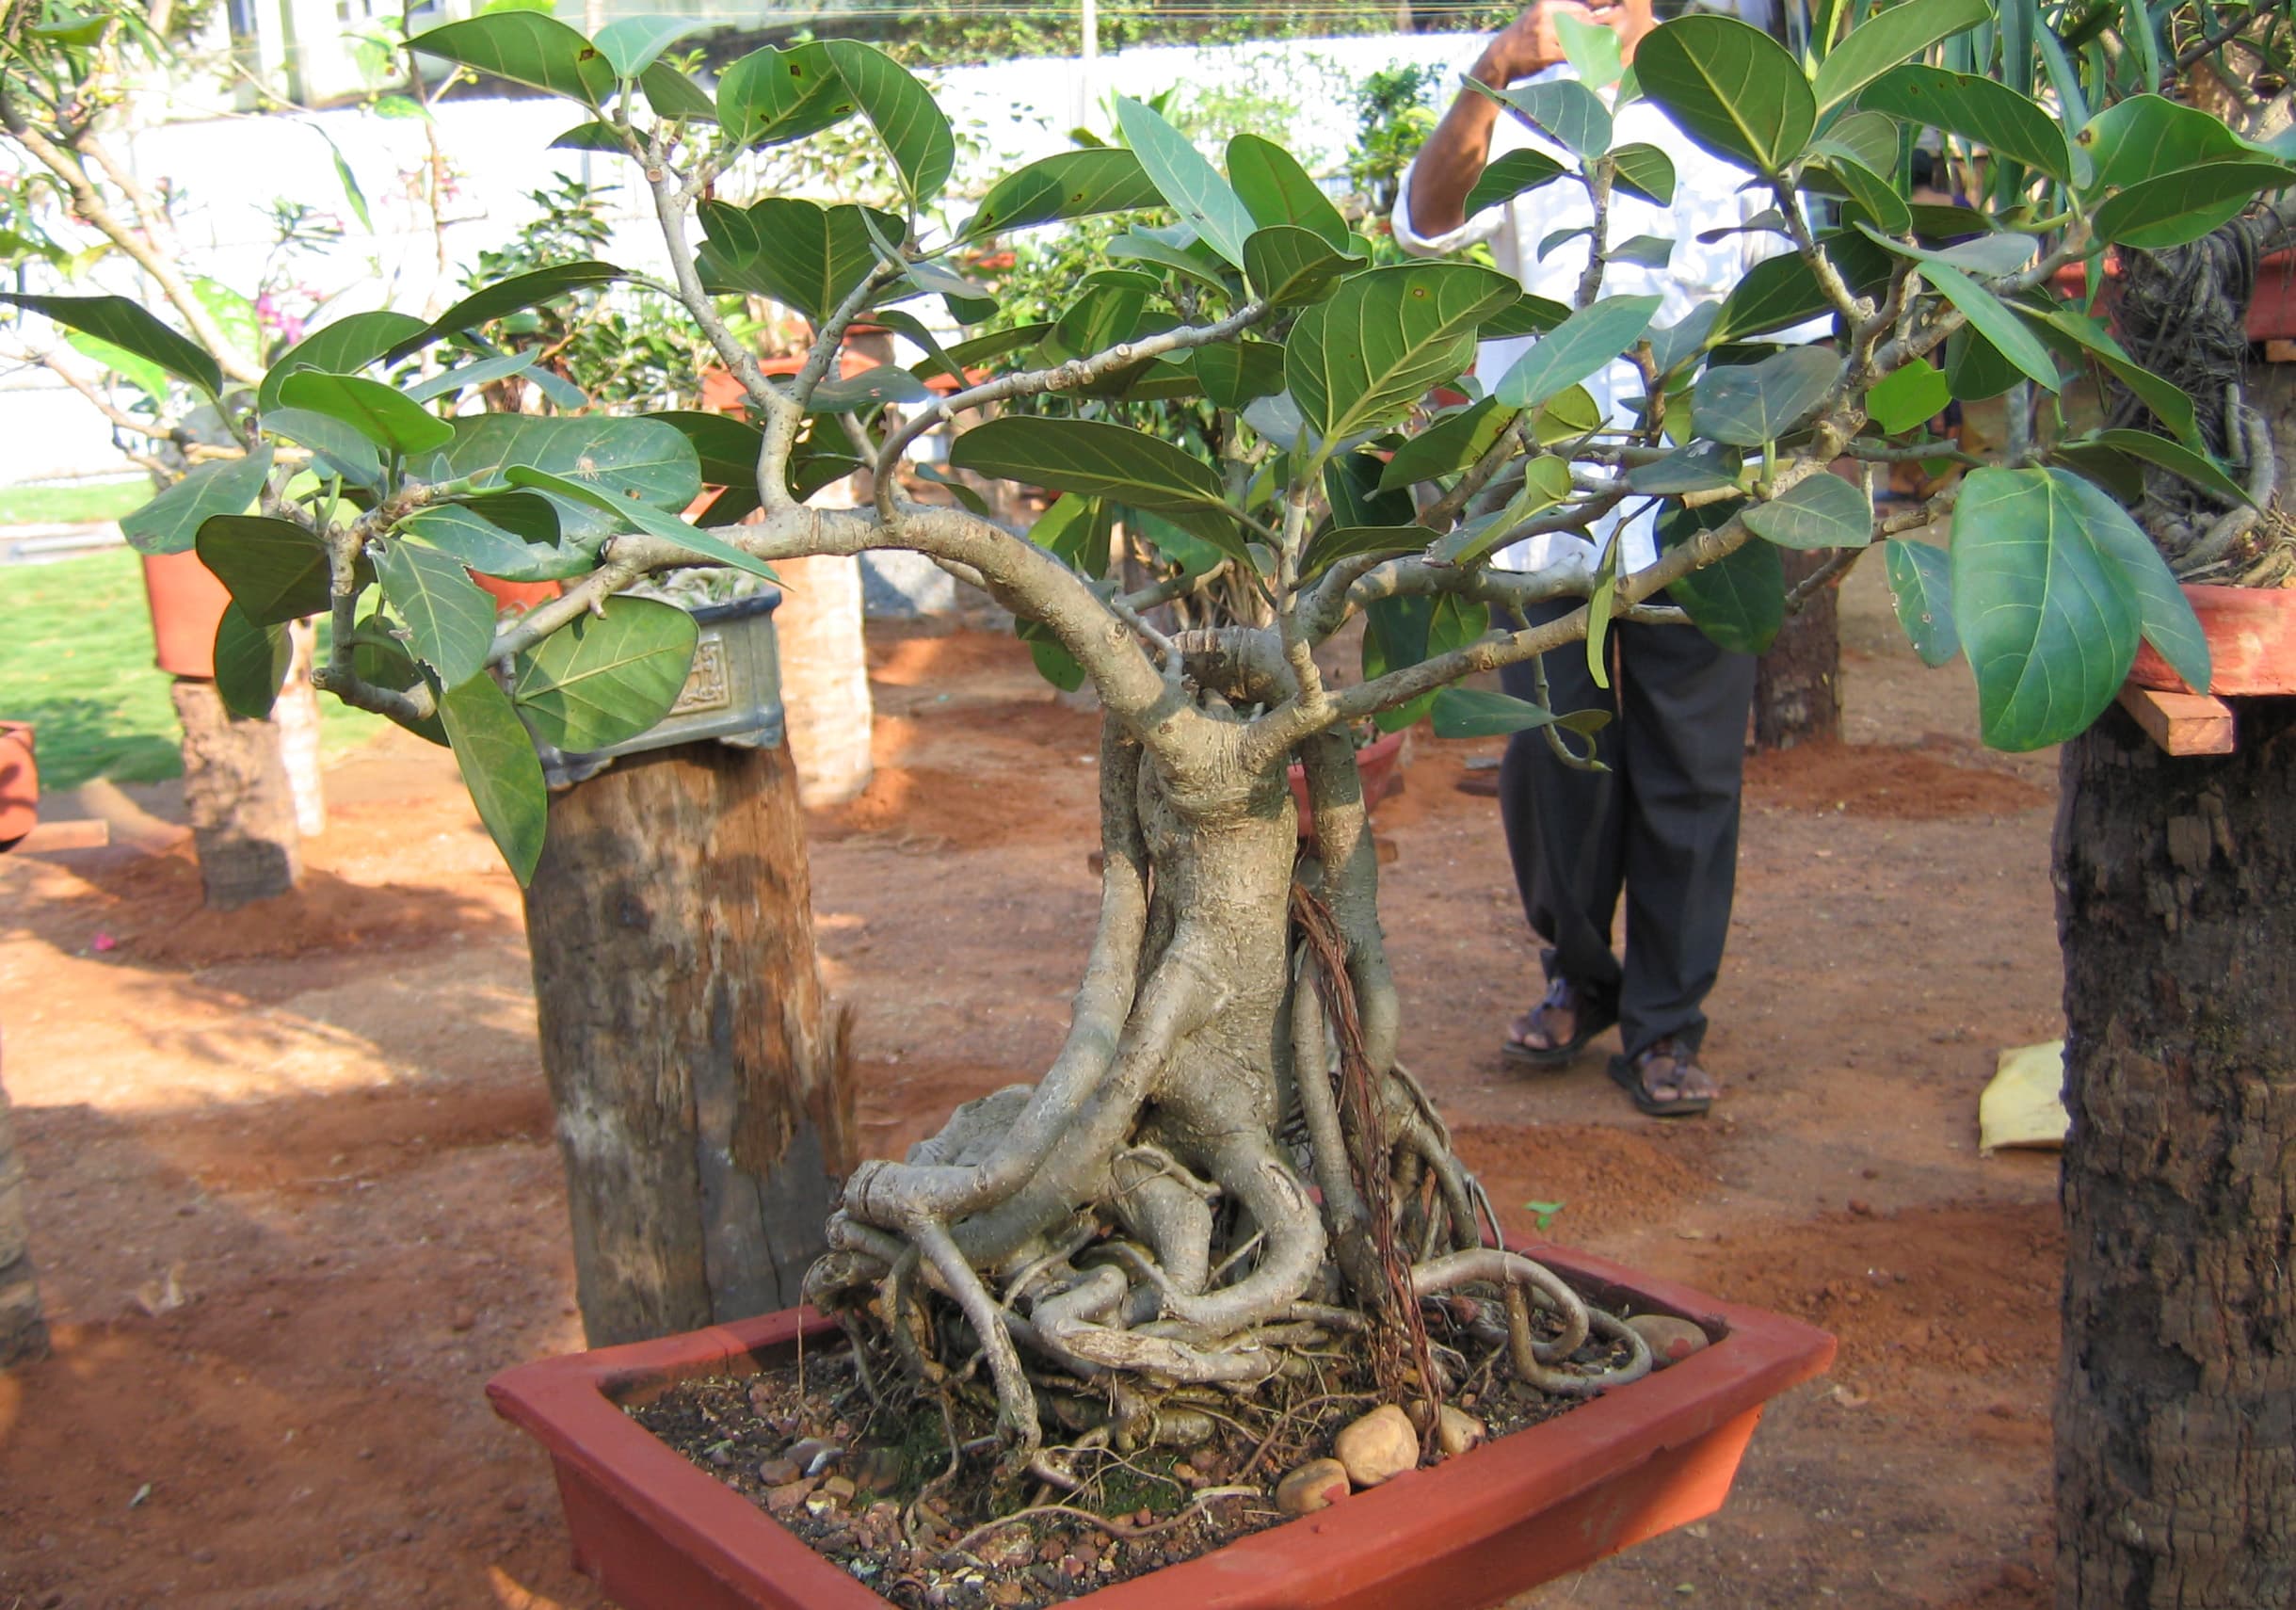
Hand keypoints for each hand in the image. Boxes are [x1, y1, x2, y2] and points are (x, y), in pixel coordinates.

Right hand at [1476, 0, 1615, 85]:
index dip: (1590, 17)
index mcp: (1545, 6)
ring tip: (1592, 49)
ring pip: (1577, 37)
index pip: (1579, 7)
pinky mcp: (1546, 54)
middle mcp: (1546, 18)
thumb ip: (1554, 12)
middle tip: (1597, 39)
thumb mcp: (1533, 16)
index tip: (1595, 25)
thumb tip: (1581, 12)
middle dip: (1591, 30)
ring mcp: (1546, 36)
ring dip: (1587, 44)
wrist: (1499, 58)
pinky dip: (1578, 57)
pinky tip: (1581, 59)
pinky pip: (1570, 54)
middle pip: (1581, 21)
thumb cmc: (1519, 38)